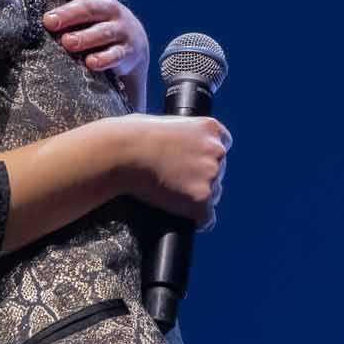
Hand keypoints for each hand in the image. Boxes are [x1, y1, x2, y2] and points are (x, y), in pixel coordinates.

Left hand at [33, 0, 148, 88]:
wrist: (133, 46)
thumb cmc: (97, 22)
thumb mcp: (85, 3)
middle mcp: (108, 9)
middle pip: (88, 7)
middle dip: (68, 13)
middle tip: (48, 21)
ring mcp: (120, 30)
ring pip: (103, 32)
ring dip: (85, 37)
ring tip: (67, 42)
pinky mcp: (126, 51)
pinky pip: (115, 55)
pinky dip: (104, 59)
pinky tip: (91, 63)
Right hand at [110, 114, 229, 228]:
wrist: (121, 152)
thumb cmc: (131, 136)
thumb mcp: (164, 123)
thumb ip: (182, 136)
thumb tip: (178, 149)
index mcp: (210, 128)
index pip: (222, 147)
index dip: (205, 158)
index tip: (191, 165)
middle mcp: (217, 150)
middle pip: (218, 173)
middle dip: (200, 179)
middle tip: (174, 182)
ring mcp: (211, 175)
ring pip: (212, 196)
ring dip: (195, 198)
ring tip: (169, 195)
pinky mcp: (201, 199)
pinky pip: (206, 219)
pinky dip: (195, 220)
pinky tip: (182, 216)